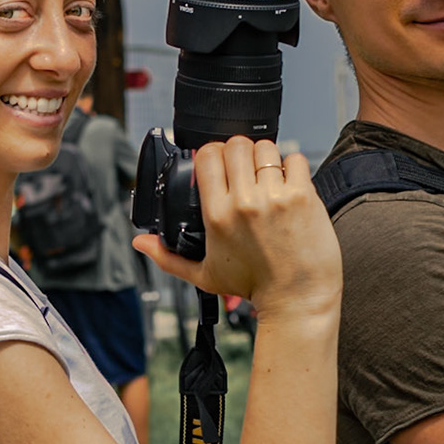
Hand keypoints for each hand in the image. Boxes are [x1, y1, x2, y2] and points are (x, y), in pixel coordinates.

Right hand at [133, 136, 340, 320]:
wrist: (296, 298)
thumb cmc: (254, 286)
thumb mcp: (204, 274)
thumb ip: (168, 257)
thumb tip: (141, 243)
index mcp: (217, 216)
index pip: (207, 156)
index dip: (211, 153)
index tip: (218, 163)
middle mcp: (244, 203)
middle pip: (235, 145)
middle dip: (238, 152)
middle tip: (244, 169)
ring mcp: (275, 197)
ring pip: (265, 148)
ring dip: (265, 157)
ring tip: (267, 177)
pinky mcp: (302, 196)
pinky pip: (295, 159)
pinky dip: (293, 166)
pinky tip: (289, 184)